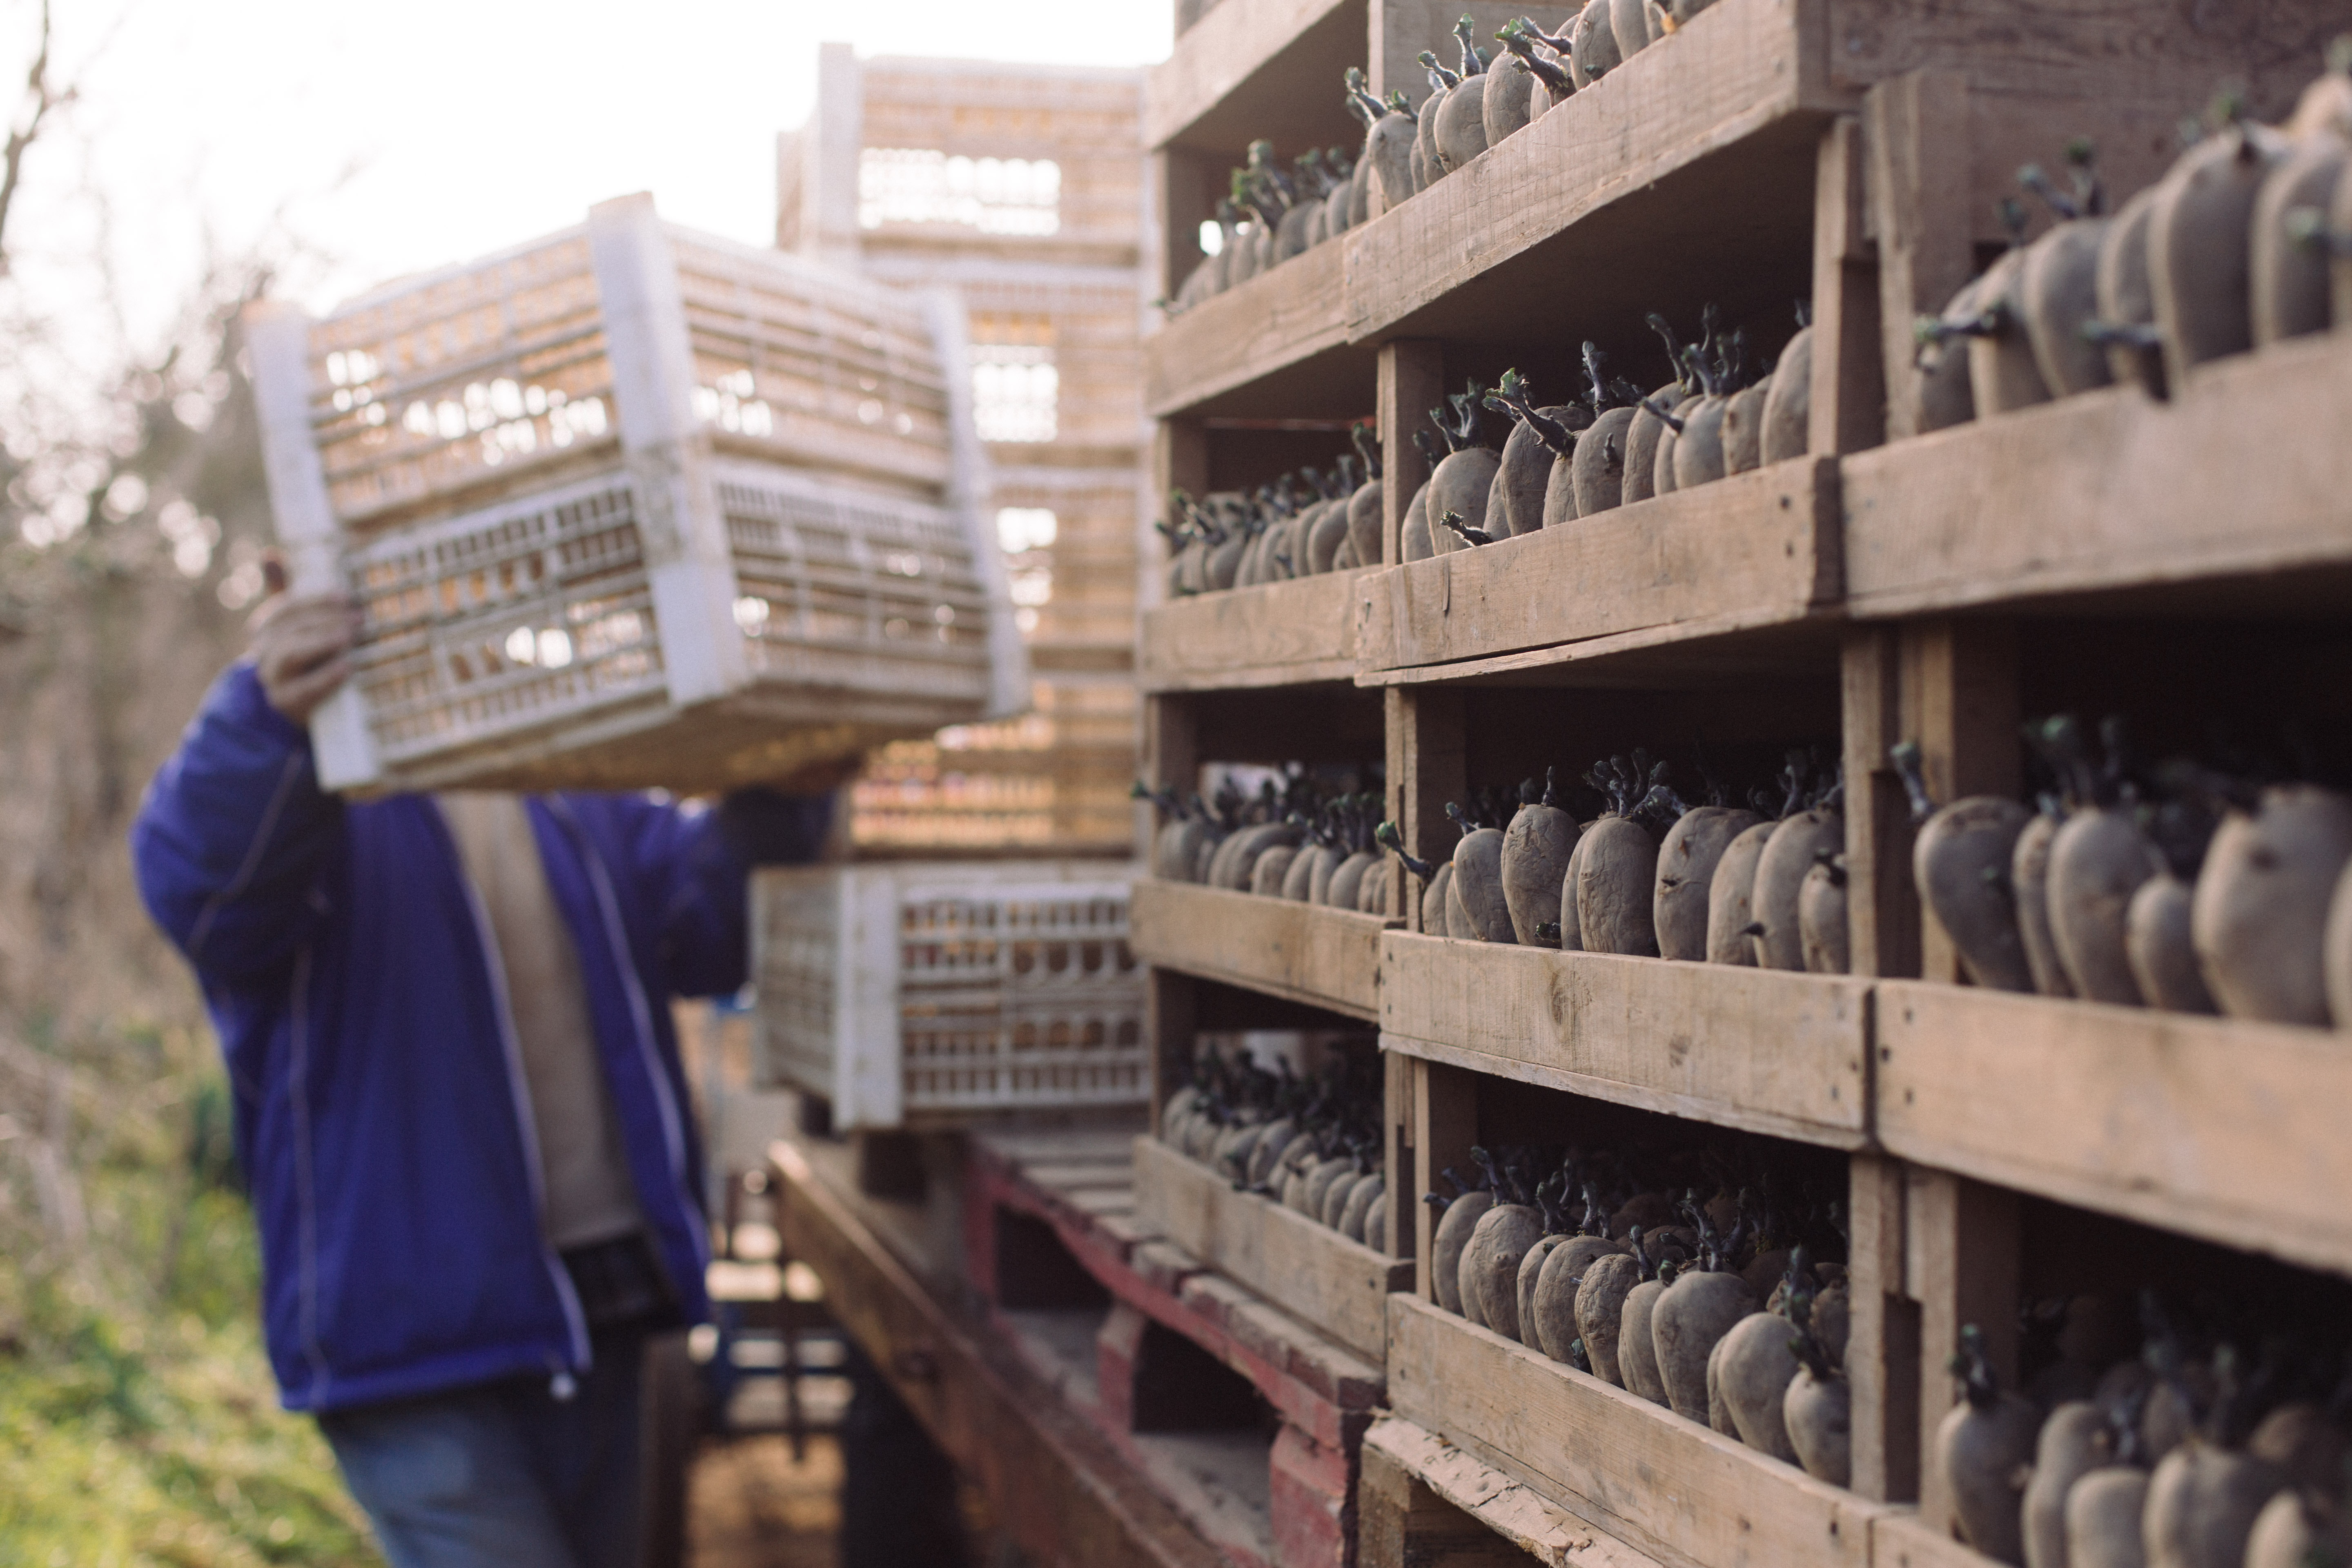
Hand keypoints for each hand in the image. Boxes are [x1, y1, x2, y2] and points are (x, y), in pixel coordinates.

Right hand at [247, 554, 361, 724]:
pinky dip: (326, 676)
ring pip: (291, 653)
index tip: (346, 596)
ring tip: (350, 637)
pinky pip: (304, 688)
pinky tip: (347, 666)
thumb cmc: (300, 655)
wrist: (289, 705)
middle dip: (325, 620)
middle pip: (290, 628)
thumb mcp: (292, 624)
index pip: (286, 607)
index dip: (316, 600)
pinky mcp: (287, 703)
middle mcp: (263, 650)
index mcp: (266, 627)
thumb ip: (284, 592)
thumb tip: (270, 554)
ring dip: (322, 642)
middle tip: (359, 618)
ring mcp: (273, 678)